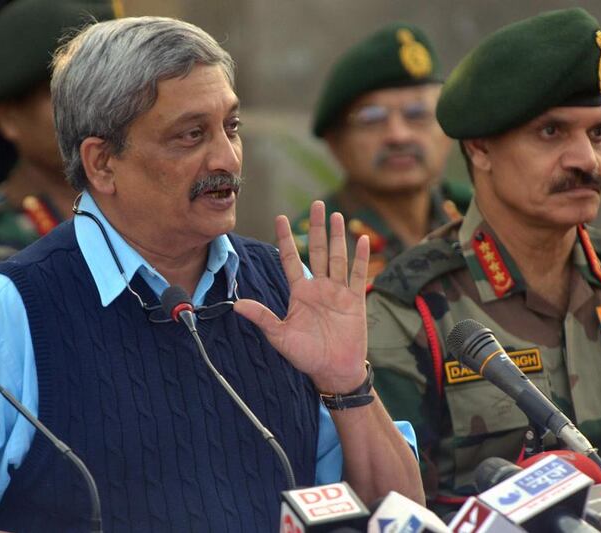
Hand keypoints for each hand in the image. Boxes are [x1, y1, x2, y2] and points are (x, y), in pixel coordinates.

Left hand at [234, 201, 369, 392]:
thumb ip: (261, 317)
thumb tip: (236, 305)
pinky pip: (359, 275)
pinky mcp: (355, 300)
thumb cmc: (306, 355)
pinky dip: (361, 259)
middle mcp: (319, 288)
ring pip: (338, 257)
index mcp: (299, 293)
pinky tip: (363, 241)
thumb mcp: (280, 336)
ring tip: (336, 215)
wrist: (333, 371)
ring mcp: (338, 292)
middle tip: (317, 204)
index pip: (291, 260)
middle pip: (318, 250)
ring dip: (338, 237)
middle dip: (317, 228)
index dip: (286, 239)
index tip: (280, 218)